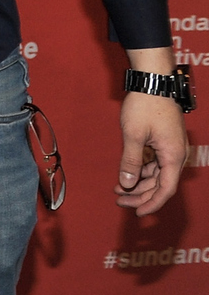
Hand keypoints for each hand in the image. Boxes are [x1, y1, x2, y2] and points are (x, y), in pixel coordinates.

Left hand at [116, 91, 187, 216]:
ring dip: (139, 183)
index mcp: (173, 156)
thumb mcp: (134, 135)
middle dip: (140, 195)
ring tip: (117, 189)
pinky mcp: (164, 142)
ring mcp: (171, 148)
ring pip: (157, 175)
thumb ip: (130, 161)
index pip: (166, 189)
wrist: (153, 82)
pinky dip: (141, 170)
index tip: (137, 213)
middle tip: (118, 200)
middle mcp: (176, 155)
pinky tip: (126, 175)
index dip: (152, 203)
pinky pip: (155, 163)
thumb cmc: (145, 106)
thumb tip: (126, 183)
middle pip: (160, 184)